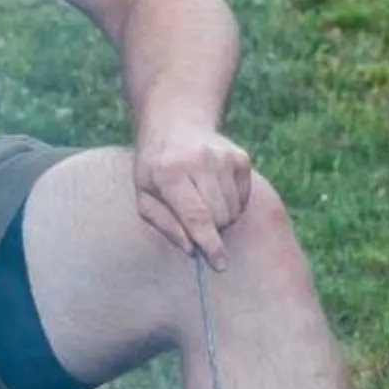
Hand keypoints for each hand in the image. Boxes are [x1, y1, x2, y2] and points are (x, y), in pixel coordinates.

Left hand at [135, 112, 255, 269]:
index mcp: (169, 173)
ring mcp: (223, 157)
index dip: (209, 243)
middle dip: (210, 229)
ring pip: (233, 209)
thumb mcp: (144, 195)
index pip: (195, 216)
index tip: (220, 264)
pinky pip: (244, 198)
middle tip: (195, 220)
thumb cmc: (155, 168)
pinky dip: (233, 204)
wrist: (176, 124)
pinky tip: (216, 190)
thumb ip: (164, 224)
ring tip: (203, 201)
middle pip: (218, 216)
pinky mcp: (240, 157)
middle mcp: (199, 161)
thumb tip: (191, 248)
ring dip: (221, 216)